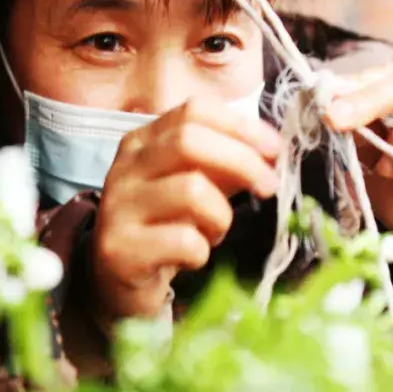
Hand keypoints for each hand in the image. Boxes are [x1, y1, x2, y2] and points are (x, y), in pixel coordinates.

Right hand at [92, 99, 281, 321]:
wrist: (117, 281)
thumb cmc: (164, 227)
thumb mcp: (194, 185)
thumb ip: (228, 164)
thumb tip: (273, 152)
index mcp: (144, 141)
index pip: (195, 111)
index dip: (242, 126)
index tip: (275, 149)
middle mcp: (125, 166)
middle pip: (190, 141)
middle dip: (243, 162)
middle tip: (270, 187)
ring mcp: (118, 206)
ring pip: (192, 191)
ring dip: (221, 216)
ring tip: (215, 233)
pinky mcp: (119, 248)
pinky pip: (184, 240)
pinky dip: (203, 251)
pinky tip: (193, 258)